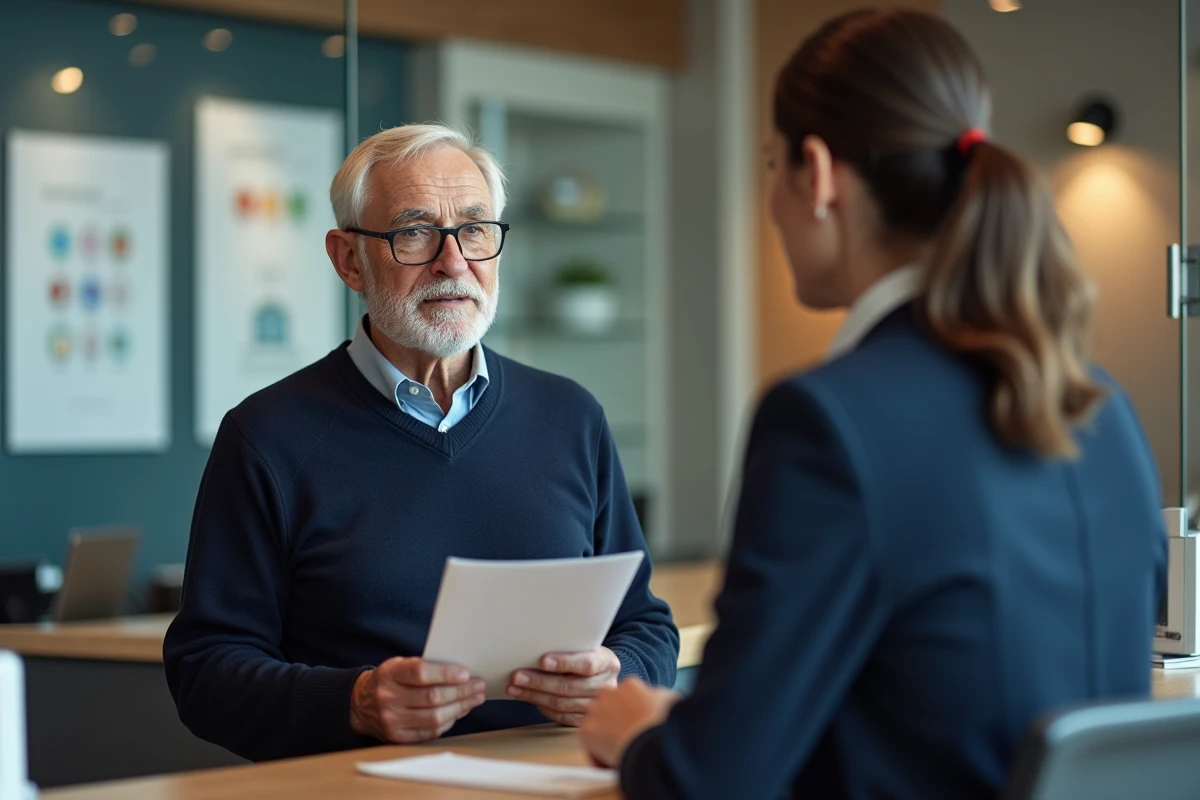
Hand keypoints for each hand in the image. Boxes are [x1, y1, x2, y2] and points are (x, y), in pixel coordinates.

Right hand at [350, 657, 485, 743]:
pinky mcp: (398, 737)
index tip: (466, 673)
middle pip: (432, 697)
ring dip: (460, 707)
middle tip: (479, 685)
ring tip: (475, 698)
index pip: (420, 673)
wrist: (361, 704)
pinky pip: (431, 732)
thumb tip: (461, 673)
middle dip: (461, 692)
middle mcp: (388, 698)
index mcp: (389, 674)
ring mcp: (392, 721)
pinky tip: (459, 711)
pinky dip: (449, 721)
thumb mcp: (399, 664)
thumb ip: (424, 667)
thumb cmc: (390, 680)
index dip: (446, 673)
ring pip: (434, 717)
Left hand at [505, 647, 621, 726]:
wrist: (601, 674)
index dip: (565, 663)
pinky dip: (542, 707)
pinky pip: (561, 717)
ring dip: (534, 696)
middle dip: (539, 682)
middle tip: (517, 676)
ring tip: (515, 688)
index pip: (587, 664)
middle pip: (569, 687)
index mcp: (607, 663)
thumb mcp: (585, 647)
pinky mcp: (585, 719)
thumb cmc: (586, 656)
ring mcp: (596, 706)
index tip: (543, 661)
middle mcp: (605, 687)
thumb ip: (570, 647)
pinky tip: (528, 698)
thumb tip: (535, 647)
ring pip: (562, 704)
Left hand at [579, 677, 678, 766]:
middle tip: (627, 737)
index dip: (631, 712)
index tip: (636, 724)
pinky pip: (589, 743)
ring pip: (597, 723)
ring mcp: (595, 710)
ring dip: (605, 735)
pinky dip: (598, 754)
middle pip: (608, 706)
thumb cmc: (665, 725)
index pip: (626, 695)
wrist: (651, 744)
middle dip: (615, 720)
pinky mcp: (586, 730)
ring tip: (620, 751)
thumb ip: (659, 696)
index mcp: (630, 685)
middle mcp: (609, 693)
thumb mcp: (672, 701)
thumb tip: (656, 699)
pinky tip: (613, 761)